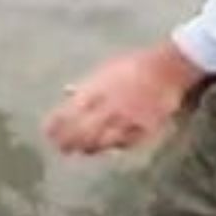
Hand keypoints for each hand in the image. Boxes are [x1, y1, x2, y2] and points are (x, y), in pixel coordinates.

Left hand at [45, 41, 206, 154]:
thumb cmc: (134, 65)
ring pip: (100, 142)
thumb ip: (86, 84)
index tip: (48, 133)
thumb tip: (67, 92)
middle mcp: (107, 107)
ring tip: (80, 150)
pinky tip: (106, 147)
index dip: (55, 126)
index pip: (67, 113)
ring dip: (87, 147)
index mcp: (95, 90)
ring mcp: (125, 120)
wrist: (167, 68)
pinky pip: (124, 144)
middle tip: (60, 148)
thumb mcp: (105, 69)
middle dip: (67, 141)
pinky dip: (112, 146)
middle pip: (80, 132)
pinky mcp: (143, 129)